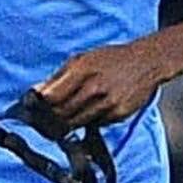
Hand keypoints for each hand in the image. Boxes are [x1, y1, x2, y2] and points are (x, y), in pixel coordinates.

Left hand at [36, 36, 173, 129]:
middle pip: (61, 113)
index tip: (35, 108)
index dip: (40, 105)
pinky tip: (87, 114)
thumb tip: (36, 92)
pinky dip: (86, 122)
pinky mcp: (118, 114)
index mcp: (82, 70)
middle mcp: (94, 87)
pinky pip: (94, 124)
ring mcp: (107, 103)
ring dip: (66, 123)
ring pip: (76, 123)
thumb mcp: (83, 58)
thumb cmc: (111, 59)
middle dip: (50, 118)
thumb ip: (59, 77)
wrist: (147, 62)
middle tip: (45, 119)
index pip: (51, 97)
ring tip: (63, 119)